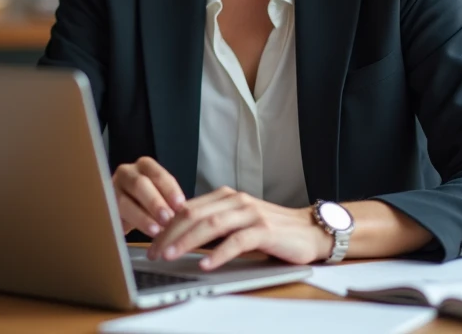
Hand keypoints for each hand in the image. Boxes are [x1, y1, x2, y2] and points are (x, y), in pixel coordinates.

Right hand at [111, 156, 187, 237]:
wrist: (127, 211)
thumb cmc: (149, 202)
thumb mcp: (161, 195)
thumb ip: (170, 200)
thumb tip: (185, 213)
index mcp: (144, 166)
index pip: (157, 174)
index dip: (170, 190)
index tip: (180, 205)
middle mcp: (126, 173)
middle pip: (139, 185)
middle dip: (155, 203)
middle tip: (167, 219)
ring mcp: (112, 188)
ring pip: (124, 202)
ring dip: (142, 217)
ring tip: (155, 230)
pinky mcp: (104, 206)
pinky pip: (114, 215)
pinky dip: (127, 225)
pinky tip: (138, 234)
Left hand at [146, 186, 331, 270]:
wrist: (309, 230)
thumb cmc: (272, 230)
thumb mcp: (238, 222)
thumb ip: (214, 224)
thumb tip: (181, 237)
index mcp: (225, 197)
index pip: (188, 208)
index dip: (166, 226)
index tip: (152, 243)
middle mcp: (236, 201)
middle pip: (194, 215)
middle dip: (170, 234)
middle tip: (155, 252)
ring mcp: (251, 214)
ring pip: (211, 225)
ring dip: (187, 242)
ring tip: (171, 256)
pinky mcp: (265, 230)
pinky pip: (237, 241)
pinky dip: (219, 254)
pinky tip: (206, 264)